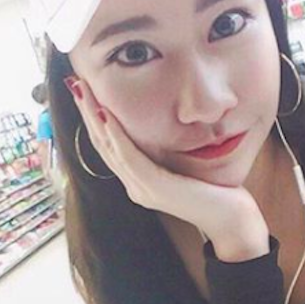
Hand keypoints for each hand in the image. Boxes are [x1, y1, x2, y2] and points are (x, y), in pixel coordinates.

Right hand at [66, 77, 268, 259]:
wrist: (230, 221)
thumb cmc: (213, 191)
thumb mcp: (182, 165)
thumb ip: (165, 152)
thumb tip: (156, 127)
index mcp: (137, 180)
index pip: (107, 145)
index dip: (92, 118)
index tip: (83, 91)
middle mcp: (133, 185)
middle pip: (101, 144)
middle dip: (86, 111)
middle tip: (74, 82)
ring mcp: (141, 188)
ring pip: (109, 148)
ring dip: (94, 117)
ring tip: (83, 92)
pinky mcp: (155, 188)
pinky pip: (130, 158)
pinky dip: (117, 136)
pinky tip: (107, 116)